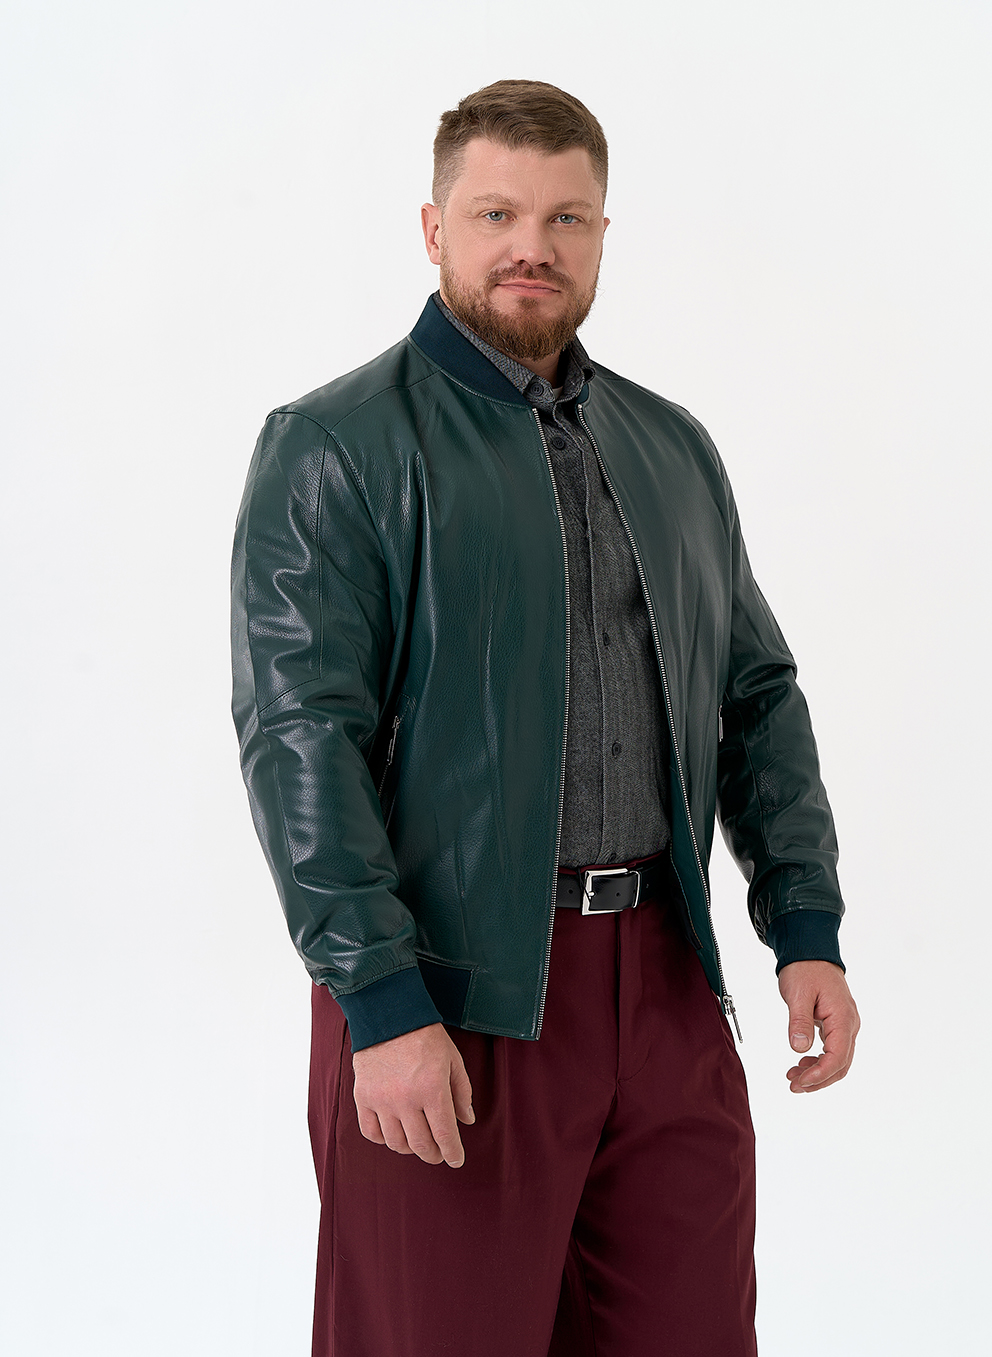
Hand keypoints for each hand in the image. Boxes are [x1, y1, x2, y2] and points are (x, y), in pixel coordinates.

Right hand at [352, 1022, 475, 1166]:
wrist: (389, 1015)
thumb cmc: (425, 1036)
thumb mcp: (453, 1060)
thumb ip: (462, 1092)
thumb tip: (467, 1120)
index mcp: (433, 1089)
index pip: (444, 1135)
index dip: (452, 1152)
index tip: (456, 1160)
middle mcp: (406, 1099)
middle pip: (421, 1144)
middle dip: (433, 1154)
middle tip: (438, 1154)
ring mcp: (382, 1100)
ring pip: (397, 1143)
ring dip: (410, 1148)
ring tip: (417, 1141)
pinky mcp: (363, 1097)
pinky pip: (371, 1132)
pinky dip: (384, 1139)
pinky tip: (393, 1133)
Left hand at [778, 960, 859, 1092]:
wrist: (810, 951)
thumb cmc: (805, 968)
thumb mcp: (798, 994)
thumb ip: (799, 1021)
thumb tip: (800, 1048)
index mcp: (843, 1017)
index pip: (838, 1057)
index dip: (820, 1074)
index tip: (801, 1082)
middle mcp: (849, 1024)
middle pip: (841, 1064)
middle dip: (818, 1079)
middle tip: (794, 1086)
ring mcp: (845, 1024)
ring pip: (837, 1059)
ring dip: (818, 1072)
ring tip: (793, 1077)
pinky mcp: (836, 1024)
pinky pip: (833, 1050)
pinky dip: (819, 1061)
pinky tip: (802, 1063)